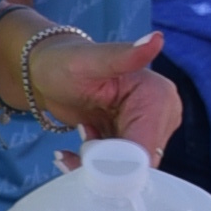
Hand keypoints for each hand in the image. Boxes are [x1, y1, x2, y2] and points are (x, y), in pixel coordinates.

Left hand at [35, 25, 178, 162]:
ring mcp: (148, 131)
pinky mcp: (133, 142)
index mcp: (159, 96)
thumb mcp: (91, 60)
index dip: (116, 162)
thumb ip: (123, 56)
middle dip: (104, 167)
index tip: (86, 156)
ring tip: (73, 147)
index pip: (145, 148)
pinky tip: (73, 154)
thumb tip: (155, 39)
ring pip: (126, 172)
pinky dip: (92, 168)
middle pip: (138, 164)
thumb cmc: (66, 61)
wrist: (49, 73)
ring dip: (94, 168)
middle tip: (75, 149)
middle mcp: (161, 116)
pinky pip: (116, 170)